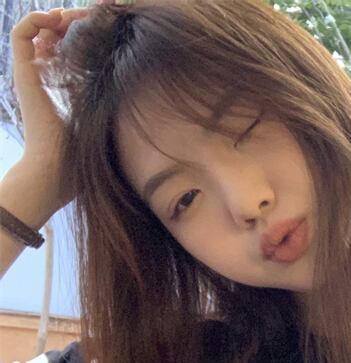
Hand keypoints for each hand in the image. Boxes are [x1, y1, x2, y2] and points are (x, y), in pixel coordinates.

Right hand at [10, 6, 93, 208]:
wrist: (56, 170)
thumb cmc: (82, 158)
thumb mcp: (104, 122)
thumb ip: (113, 106)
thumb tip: (141, 97)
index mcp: (59, 86)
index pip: (65, 48)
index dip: (81, 33)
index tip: (104, 29)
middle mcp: (42, 76)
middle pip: (53, 34)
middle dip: (73, 21)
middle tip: (93, 18)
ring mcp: (31, 74)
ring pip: (37, 29)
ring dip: (56, 17)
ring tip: (76, 17)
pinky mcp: (24, 74)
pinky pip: (21, 34)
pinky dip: (36, 19)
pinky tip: (57, 19)